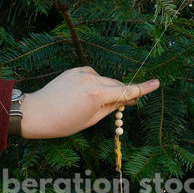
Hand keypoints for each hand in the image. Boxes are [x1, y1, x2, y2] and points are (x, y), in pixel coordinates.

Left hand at [19, 66, 159, 138]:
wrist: (37, 112)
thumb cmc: (63, 123)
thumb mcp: (91, 119)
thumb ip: (111, 107)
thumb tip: (126, 99)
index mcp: (97, 94)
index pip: (126, 91)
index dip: (143, 89)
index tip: (156, 83)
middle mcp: (92, 78)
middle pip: (116, 85)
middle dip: (121, 94)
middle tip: (124, 106)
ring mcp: (82, 72)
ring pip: (104, 80)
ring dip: (105, 90)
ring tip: (89, 106)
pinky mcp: (75, 70)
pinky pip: (92, 76)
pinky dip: (93, 84)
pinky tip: (82, 96)